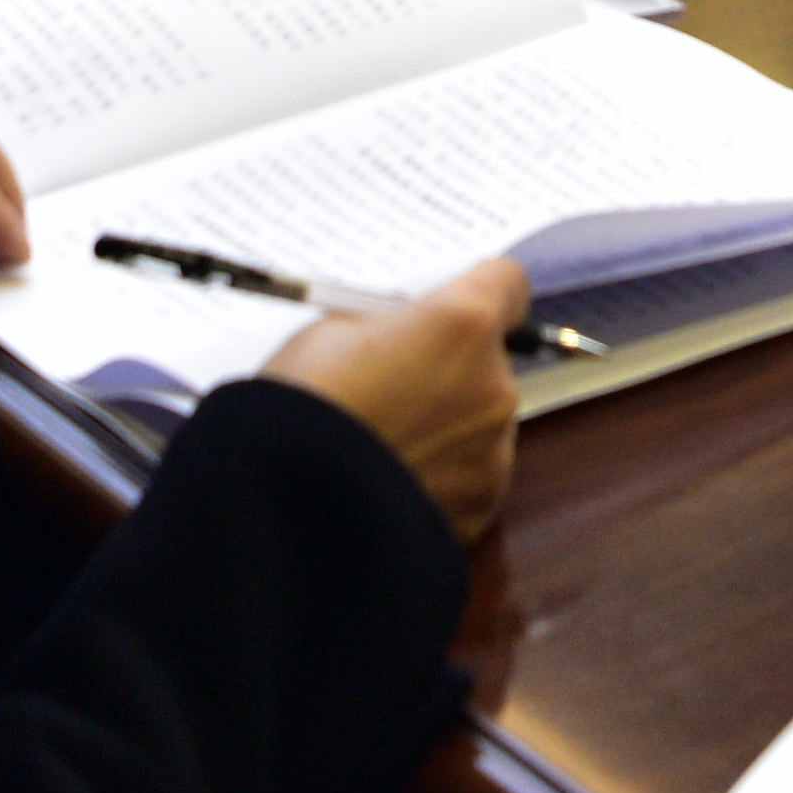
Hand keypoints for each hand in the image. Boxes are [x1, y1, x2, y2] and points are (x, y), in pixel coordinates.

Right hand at [266, 252, 531, 540]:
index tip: (451, 307)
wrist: (286, 509)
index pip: (507, 282)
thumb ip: (388, 326)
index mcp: (462, 326)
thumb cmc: (299, 410)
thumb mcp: (332, 333)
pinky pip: (470, 476)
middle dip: (450, 367)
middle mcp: (494, 385)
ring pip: (481, 422)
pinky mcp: (481, 507)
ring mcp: (494, 452)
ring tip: (383, 445)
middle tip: (393, 385)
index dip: (477, 291)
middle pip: (490, 360)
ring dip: (448, 425)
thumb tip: (401, 332)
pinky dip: (441, 477)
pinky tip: (390, 483)